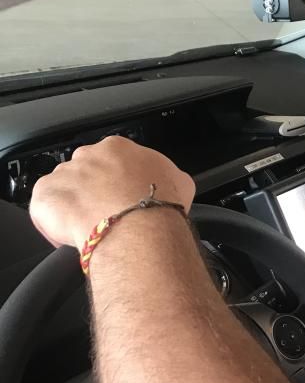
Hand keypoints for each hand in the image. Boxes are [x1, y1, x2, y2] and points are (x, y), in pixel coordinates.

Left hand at [30, 136, 194, 248]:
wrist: (138, 227)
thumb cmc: (159, 205)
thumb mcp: (180, 182)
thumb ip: (167, 176)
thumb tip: (169, 184)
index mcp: (118, 148)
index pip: (113, 160)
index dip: (119, 181)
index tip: (124, 197)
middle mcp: (88, 155)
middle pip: (86, 172)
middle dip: (94, 192)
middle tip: (109, 214)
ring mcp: (64, 174)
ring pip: (65, 190)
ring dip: (75, 207)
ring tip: (93, 228)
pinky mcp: (45, 195)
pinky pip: (45, 210)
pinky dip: (56, 223)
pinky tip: (75, 235)